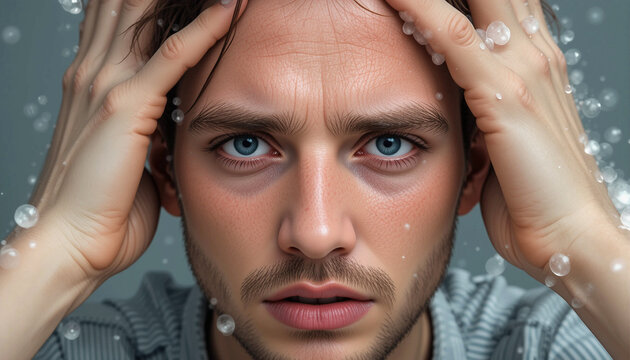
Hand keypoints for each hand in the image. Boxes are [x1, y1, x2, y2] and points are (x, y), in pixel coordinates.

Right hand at [15, 0, 247, 281]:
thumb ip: (148, 133)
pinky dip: (203, 29)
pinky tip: (228, 9)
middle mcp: (94, 74)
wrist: (69, 242)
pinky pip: (172, 56)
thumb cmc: (102, 207)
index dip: (145, 0)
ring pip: (146, 16)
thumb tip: (173, 133)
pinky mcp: (126, 106)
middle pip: (127, 5)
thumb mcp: (129, 157)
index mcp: (92, 84)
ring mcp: (106, 86)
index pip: (117, 21)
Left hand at [384, 0, 622, 281]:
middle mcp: (534, 56)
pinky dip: (421, 10)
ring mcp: (522, 71)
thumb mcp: (504, 142)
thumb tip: (454, 112)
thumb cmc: (534, 197)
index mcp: (536, 65)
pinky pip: (454, 38)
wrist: (570, 235)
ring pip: (474, 0)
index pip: (503, 4)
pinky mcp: (505, 95)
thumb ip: (484, 114)